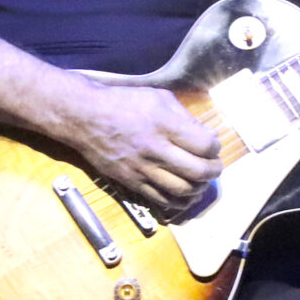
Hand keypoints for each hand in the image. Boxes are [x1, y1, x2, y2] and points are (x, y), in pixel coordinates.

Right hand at [67, 80, 223, 210]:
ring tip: (201, 180)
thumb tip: (209, 135)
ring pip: (182, 190)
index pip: (205, 146)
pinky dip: (179, 200)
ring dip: (199, 188)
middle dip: (213, 171)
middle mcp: (156, 150)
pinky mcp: (131, 182)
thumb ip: (186, 118)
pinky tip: (185, 194)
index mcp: (165, 126)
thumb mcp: (159, 98)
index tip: (212, 145)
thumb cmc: (124, 103)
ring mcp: (142, 169)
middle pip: (198, 171)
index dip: (215, 148)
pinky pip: (161, 199)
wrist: (84, 118)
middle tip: (214, 166)